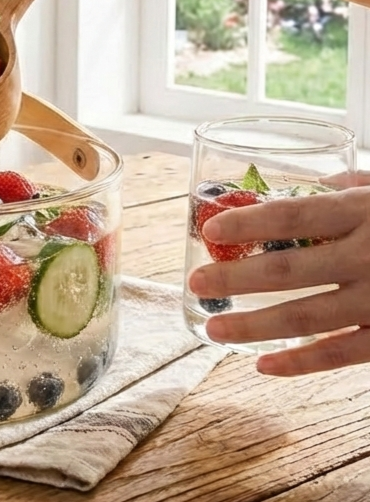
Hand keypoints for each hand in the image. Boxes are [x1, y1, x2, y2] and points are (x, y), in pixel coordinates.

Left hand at [189, 182, 369, 375]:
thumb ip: (349, 188)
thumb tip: (308, 184)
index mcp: (362, 211)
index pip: (294, 216)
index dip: (248, 223)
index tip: (210, 229)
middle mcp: (369, 256)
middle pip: (288, 269)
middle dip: (235, 277)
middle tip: (196, 283)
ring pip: (306, 316)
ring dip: (253, 325)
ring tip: (213, 328)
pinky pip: (341, 353)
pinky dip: (300, 362)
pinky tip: (263, 365)